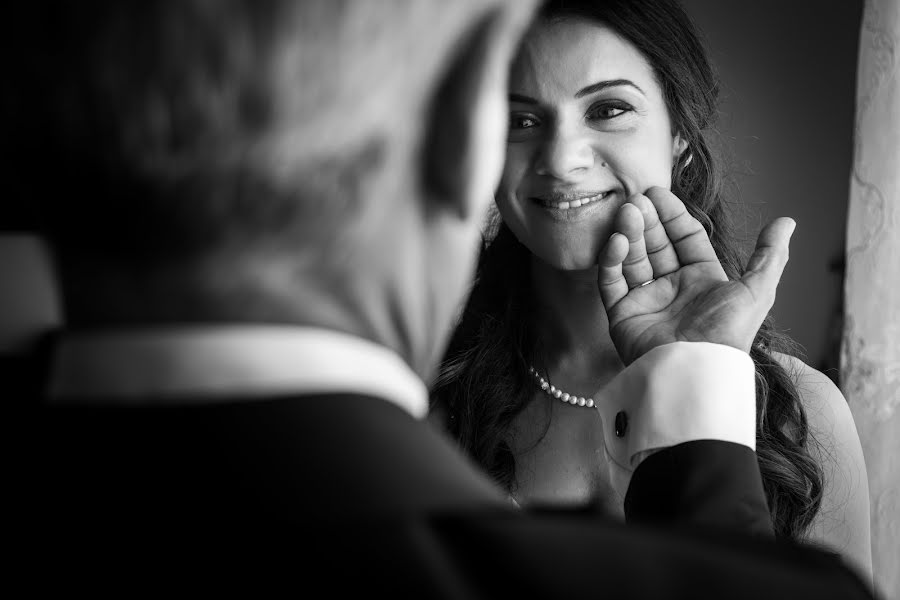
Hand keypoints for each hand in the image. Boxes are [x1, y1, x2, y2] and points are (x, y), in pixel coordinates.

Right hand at [597, 187, 794, 365]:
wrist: (694, 372)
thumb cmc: (727, 334)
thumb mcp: (757, 291)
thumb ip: (769, 255)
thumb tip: (787, 221)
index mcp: (702, 279)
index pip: (684, 238)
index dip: (672, 215)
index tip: (657, 193)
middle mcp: (672, 288)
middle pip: (656, 244)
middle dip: (647, 220)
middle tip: (637, 199)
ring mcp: (645, 300)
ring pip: (633, 258)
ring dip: (629, 233)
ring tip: (627, 212)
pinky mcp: (622, 314)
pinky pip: (612, 281)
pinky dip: (612, 260)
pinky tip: (618, 241)